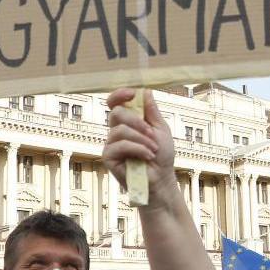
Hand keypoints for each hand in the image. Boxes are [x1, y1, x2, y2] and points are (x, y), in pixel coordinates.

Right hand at [103, 89, 177, 208]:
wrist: (162, 179)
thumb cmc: (161, 155)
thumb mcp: (161, 130)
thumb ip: (152, 112)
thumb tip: (145, 91)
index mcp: (128, 122)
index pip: (115, 104)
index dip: (119, 95)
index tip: (131, 94)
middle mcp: (116, 131)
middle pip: (117, 113)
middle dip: (137, 122)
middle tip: (152, 134)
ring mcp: (111, 144)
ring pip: (120, 130)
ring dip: (141, 139)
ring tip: (153, 149)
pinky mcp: (108, 157)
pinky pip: (119, 145)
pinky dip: (137, 149)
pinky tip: (147, 156)